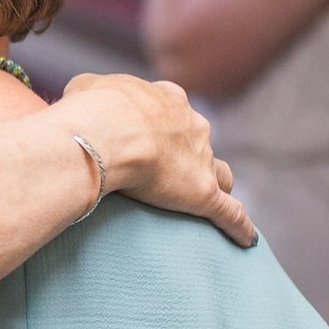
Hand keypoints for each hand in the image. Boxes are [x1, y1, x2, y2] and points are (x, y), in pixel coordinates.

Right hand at [58, 73, 252, 245]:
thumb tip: (83, 101)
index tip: (150, 134)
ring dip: (216, 183)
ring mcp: (201, 159)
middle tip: (169, 171)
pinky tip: (246, 239)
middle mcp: (191, 124)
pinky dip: (239, 226)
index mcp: (165, 99)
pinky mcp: (204, 193)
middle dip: (190, 153)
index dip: (164, 123)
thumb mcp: (83, 89)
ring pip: (220, 173)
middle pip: (199, 141)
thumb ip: (90, 93)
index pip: (172, 111)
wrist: (110, 131)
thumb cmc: (93, 109)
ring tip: (210, 199)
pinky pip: (230, 213)